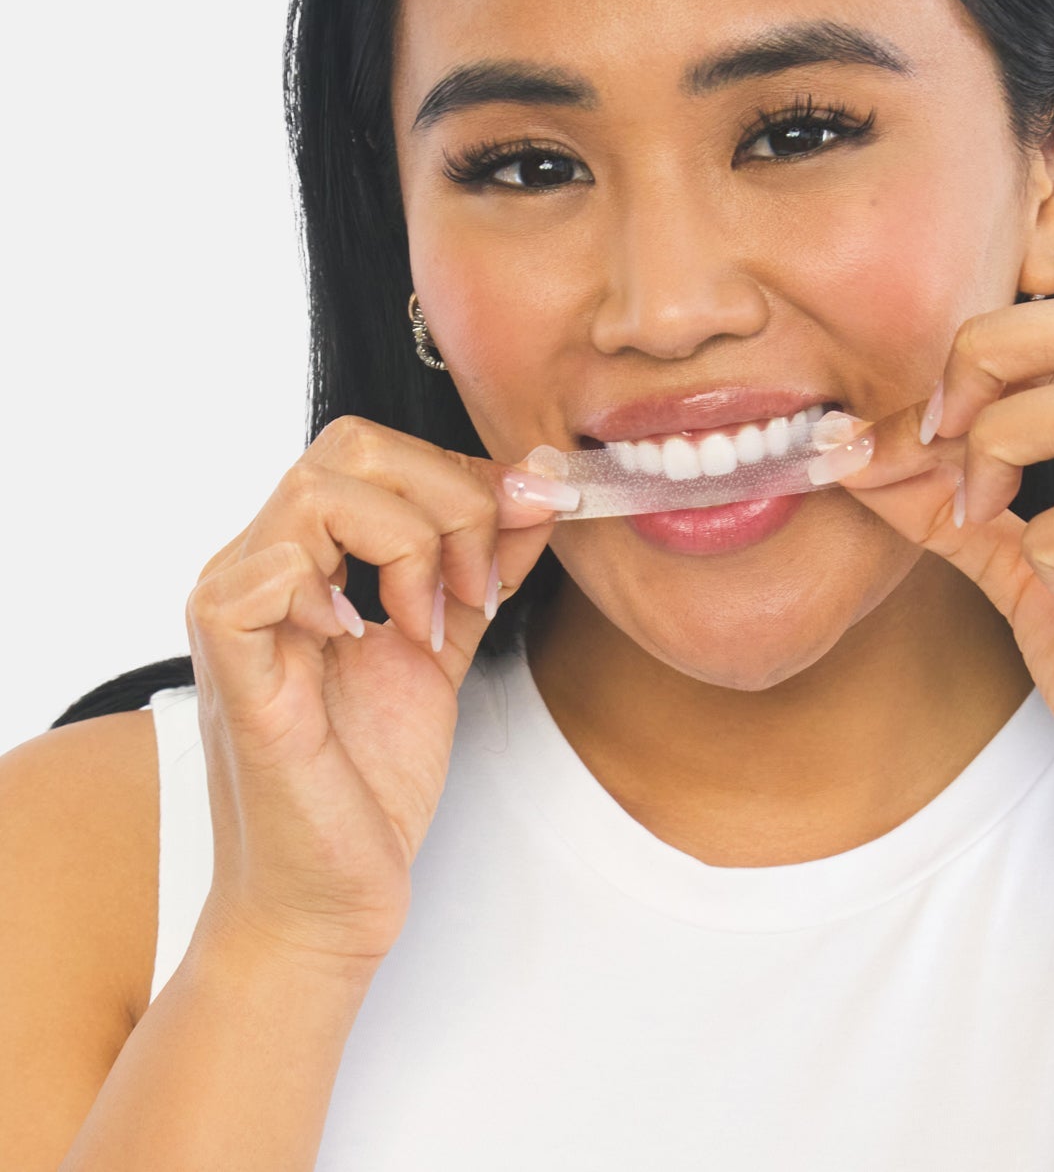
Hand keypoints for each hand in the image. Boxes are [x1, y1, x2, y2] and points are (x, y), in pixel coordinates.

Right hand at [184, 416, 572, 974]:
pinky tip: (371, 644)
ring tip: (432, 623)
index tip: (531, 522)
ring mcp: (234, 609)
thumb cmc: (370, 781)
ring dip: (412, 548)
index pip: (376, 451)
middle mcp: (259, 565)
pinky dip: (346, 593)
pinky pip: (270, 571)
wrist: (329, 896)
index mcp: (304, 555)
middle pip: (349, 446)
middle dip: (449, 499)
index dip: (465, 474)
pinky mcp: (231, 665)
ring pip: (318, 490)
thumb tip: (535, 489)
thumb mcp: (446, 645)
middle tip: (477, 584)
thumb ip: (484, 564)